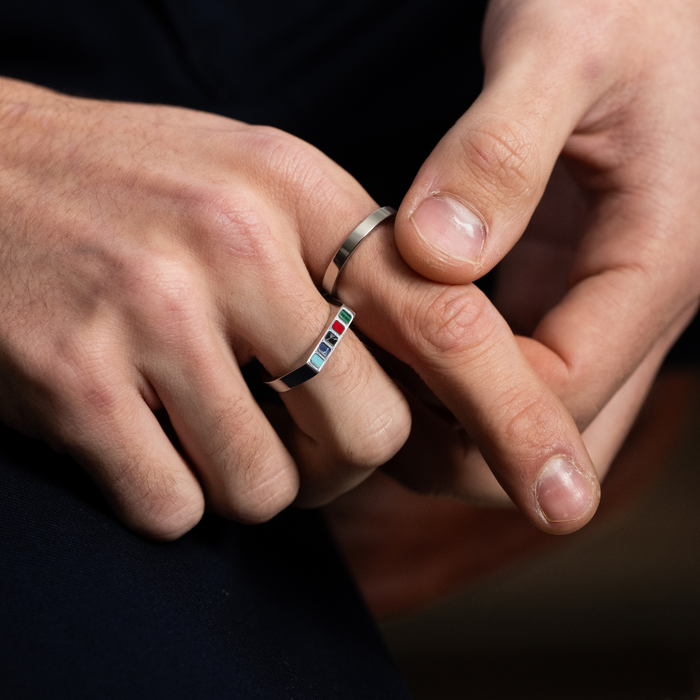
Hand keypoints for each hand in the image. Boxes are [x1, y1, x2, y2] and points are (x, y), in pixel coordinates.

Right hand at [0, 75, 600, 540]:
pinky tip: (136, 439)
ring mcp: (152, 307)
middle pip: (368, 429)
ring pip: (267, 484)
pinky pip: (174, 504)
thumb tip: (423, 375)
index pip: (443, 315)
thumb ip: (340, 265)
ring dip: (245, 482)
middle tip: (294, 439)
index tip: (553, 480)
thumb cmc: (132, 194)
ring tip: (203, 428)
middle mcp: (234, 239)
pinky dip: (167, 495)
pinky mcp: (75, 377)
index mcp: (296, 187)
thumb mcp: (251, 187)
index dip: (510, 408)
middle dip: (338, 463)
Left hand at [388, 0, 699, 493]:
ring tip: (369, 365)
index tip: (379, 367)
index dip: (470, 409)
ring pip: (533, 412)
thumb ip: (499, 153)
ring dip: (452, 414)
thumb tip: (436, 254)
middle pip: (555, 435)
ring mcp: (598, 298)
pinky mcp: (560, 283)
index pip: (563, 395)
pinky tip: (394, 336)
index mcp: (656, 262)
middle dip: (462, 439)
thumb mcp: (561, 47)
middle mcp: (633, 299)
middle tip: (368, 391)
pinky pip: (514, 366)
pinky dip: (453, 375)